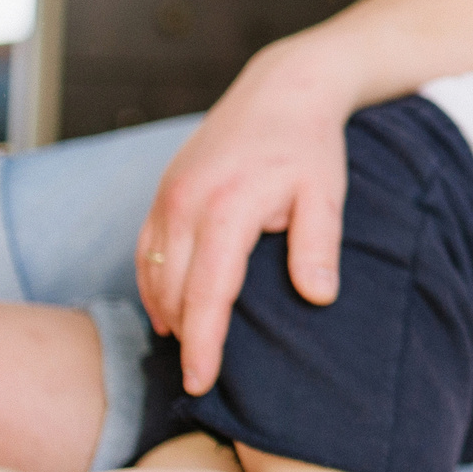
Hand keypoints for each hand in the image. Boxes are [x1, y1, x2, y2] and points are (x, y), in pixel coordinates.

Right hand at [135, 41, 353, 394]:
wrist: (283, 89)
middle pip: (172, 290)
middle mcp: (186, 203)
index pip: (208, 293)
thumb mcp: (326, 193)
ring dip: (165, 314)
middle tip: (197, 382)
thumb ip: (318, 245)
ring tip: (188, 350)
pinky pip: (146, 249)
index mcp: (227, 208)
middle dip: (183, 339)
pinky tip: (169, 309)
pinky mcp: (163, 191)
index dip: (204, 344)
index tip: (202, 382)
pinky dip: (153, 284)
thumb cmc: (309, 145)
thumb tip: (318, 297)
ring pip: (152, 273)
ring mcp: (168, 196)